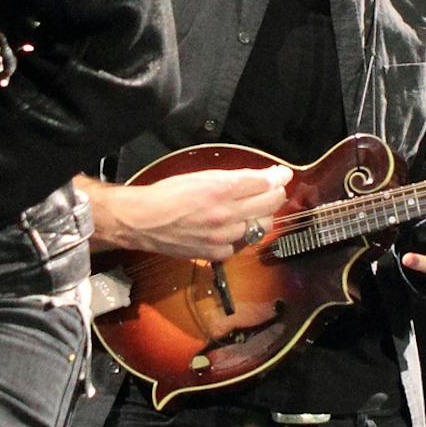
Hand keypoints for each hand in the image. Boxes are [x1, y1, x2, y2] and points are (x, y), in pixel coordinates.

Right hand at [80, 165, 291, 261]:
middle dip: (276, 193)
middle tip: (274, 188)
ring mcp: (224, 236)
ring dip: (261, 215)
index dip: (278, 176)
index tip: (282, 174)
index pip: (264, 182)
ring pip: (261, 226)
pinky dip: (242, 234)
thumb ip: (233, 178)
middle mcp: (226, 213)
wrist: (143, 221)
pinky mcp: (218, 252)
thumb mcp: (201, 176)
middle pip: (269, 203)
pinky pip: (242, 243)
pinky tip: (234, 227)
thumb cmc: (168, 193)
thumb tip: (260, 177)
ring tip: (253, 209)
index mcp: (221, 188)